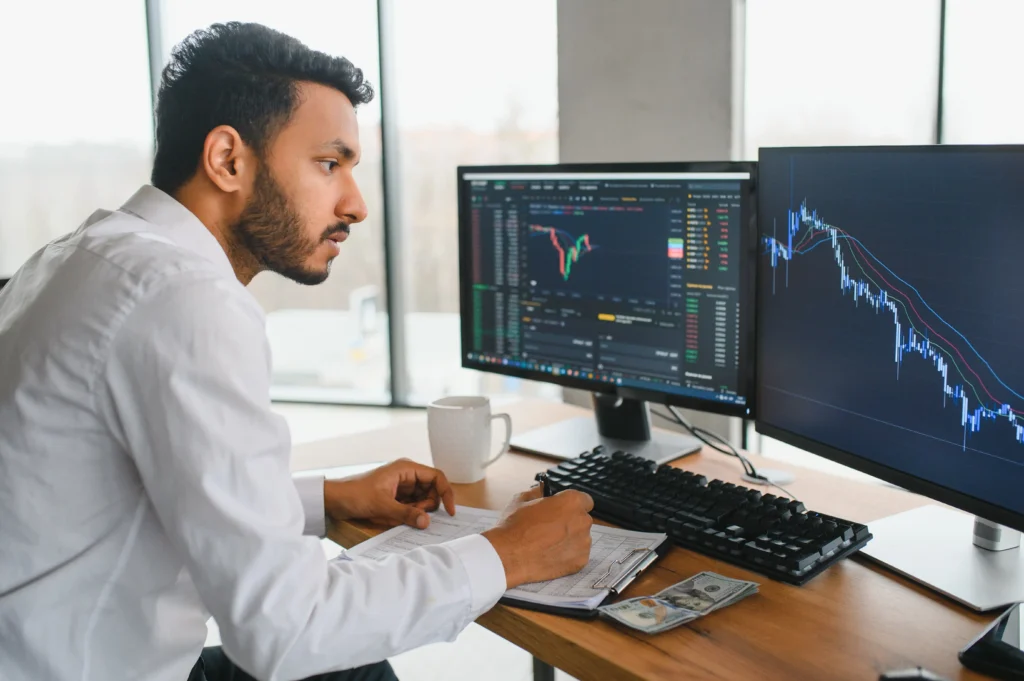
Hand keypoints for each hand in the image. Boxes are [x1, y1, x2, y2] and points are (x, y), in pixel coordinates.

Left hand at [324, 459, 454, 529]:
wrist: (333, 499)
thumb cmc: (354, 494)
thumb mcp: (382, 505)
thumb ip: (406, 513)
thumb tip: (427, 522)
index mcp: (406, 469)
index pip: (437, 477)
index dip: (446, 493)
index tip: (450, 512)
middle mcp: (406, 475)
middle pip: (432, 490)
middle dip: (428, 505)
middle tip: (416, 516)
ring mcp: (401, 486)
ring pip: (422, 499)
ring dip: (417, 511)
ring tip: (400, 516)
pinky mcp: (395, 497)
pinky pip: (411, 505)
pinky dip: (410, 513)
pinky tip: (399, 518)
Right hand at [482, 486, 593, 588]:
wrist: (508, 555)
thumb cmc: (514, 526)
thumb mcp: (522, 499)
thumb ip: (539, 492)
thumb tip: (543, 491)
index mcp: (572, 501)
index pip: (585, 500)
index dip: (573, 505)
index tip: (564, 510)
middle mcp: (582, 520)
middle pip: (582, 520)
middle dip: (570, 523)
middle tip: (551, 528)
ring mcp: (583, 543)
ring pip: (580, 538)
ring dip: (569, 539)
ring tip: (548, 544)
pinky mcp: (580, 561)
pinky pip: (578, 555)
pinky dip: (567, 555)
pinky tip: (550, 554)